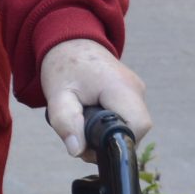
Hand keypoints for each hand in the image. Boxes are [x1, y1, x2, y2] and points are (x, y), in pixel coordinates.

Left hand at [39, 40, 151, 161]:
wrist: (70, 42)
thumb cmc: (64, 67)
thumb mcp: (57, 95)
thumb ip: (66, 122)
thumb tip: (77, 151)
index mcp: (121, 87)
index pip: (137, 126)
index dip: (116, 143)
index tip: (90, 145)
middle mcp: (136, 89)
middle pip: (135, 131)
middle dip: (108, 142)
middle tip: (80, 136)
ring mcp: (138, 91)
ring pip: (131, 127)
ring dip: (107, 133)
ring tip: (83, 121)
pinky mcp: (133, 94)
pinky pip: (127, 118)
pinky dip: (110, 124)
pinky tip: (92, 116)